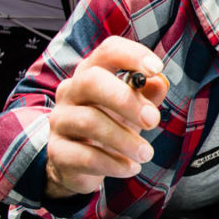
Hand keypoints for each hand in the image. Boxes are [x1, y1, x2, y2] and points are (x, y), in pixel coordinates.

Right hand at [45, 37, 168, 197]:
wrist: (78, 164)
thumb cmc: (110, 125)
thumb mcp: (133, 108)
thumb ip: (147, 93)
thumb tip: (160, 81)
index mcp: (92, 74)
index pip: (108, 52)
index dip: (132, 55)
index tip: (157, 67)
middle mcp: (71, 92)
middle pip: (91, 81)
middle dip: (126, 100)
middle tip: (153, 120)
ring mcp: (60, 121)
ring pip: (90, 122)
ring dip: (125, 139)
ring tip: (146, 153)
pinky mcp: (58, 152)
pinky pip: (86, 156)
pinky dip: (114, 163)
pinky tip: (131, 167)